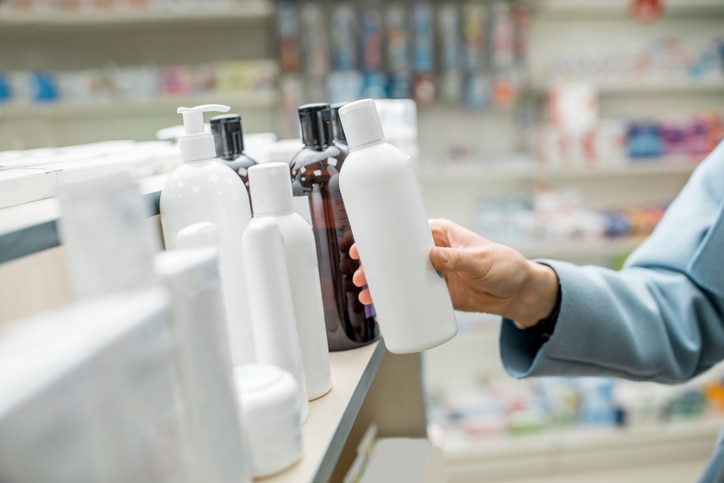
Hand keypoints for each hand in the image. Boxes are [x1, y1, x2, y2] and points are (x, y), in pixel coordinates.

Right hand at [350, 218, 558, 328]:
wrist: (518, 293)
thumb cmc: (504, 266)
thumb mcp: (479, 260)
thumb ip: (456, 259)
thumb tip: (431, 256)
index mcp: (439, 232)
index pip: (403, 231)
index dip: (380, 238)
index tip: (363, 247)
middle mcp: (432, 250)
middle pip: (395, 255)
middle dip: (374, 266)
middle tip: (360, 277)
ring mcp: (432, 272)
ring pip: (399, 276)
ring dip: (380, 285)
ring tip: (366, 296)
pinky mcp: (436, 292)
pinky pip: (411, 295)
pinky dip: (396, 301)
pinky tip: (382, 308)